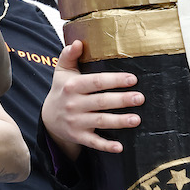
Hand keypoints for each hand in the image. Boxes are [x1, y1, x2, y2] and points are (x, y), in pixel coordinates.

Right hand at [41, 40, 142, 157]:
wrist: (49, 118)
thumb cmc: (62, 90)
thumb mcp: (61, 72)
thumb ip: (68, 55)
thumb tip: (77, 42)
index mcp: (71, 86)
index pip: (95, 82)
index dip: (113, 80)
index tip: (132, 79)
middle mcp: (73, 104)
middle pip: (101, 102)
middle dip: (121, 100)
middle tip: (141, 98)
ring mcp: (75, 122)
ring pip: (100, 121)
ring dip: (119, 121)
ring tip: (137, 119)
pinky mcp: (79, 136)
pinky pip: (93, 142)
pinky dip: (106, 145)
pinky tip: (120, 147)